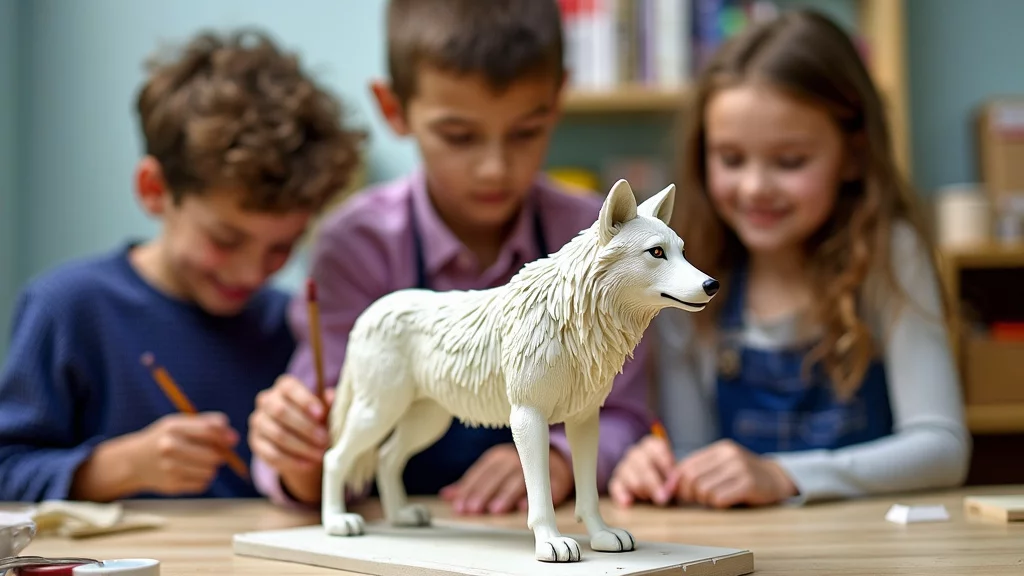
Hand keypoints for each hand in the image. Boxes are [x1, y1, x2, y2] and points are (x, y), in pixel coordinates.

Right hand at [129, 412, 239, 494]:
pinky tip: (191, 472)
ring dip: (211, 468)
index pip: (209, 430)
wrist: (134, 461)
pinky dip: (202, 479)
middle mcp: (169, 447)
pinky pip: (202, 484)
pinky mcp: (172, 485)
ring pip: (210, 471)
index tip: (232, 440)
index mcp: (173, 427)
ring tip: (201, 462)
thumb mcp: (180, 423)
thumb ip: (208, 424)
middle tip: (214, 453)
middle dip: (219, 454)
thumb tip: (233, 438)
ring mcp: (169, 468)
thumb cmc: (165, 438)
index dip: (225, 436)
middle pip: (213, 455)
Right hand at [248, 374, 334, 503]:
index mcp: (284, 386)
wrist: (303, 439)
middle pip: (280, 411)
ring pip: (277, 434)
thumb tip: (331, 396)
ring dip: (301, 447)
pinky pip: (271, 454)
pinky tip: (308, 464)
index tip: (321, 414)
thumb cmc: (317, 417)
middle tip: (325, 440)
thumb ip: (330, 402)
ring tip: (320, 454)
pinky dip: (291, 461)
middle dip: (305, 428)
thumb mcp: (326, 408)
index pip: (289, 388)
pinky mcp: (255, 442)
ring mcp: (258, 421)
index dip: (305, 400)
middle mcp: (266, 400)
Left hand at [439, 443, 573, 514]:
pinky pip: (549, 485)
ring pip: (520, 480)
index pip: (481, 473)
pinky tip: (526, 506)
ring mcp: (538, 466)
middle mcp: (516, 459)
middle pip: (497, 476)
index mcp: (499, 457)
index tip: (460, 506)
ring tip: (495, 510)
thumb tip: (446, 495)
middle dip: (484, 493)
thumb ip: (472, 484)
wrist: (557, 458)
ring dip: (506, 495)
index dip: (470, 489)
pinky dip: (537, 494)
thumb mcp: (494, 471)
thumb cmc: (518, 468)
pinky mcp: (558, 476)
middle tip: (474, 509)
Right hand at [608, 434, 675, 506]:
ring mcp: (625, 467)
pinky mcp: (617, 482)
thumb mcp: (675, 476)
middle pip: (641, 461)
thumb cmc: (669, 480)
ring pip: (627, 472)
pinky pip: (615, 485)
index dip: (664, 461)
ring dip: (639, 487)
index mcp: (652, 447)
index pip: (655, 447)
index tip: (671, 476)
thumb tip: (672, 485)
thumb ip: (674, 478)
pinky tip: (627, 503)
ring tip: (648, 499)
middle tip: (662, 497)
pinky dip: (620, 494)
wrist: (659, 490)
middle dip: (652, 481)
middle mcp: (637, 454)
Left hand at [667, 439, 797, 508]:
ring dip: (705, 500)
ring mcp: (740, 468)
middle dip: (689, 493)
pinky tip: (726, 501)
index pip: (686, 465)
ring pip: (704, 490)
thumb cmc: (743, 475)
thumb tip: (671, 483)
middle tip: (696, 500)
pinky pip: (719, 498)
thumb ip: (701, 469)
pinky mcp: (749, 484)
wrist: (776, 479)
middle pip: (692, 477)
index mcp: (720, 449)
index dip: (678, 482)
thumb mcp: (723, 464)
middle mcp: (729, 455)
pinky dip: (718, 504)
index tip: (679, 493)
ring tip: (715, 499)